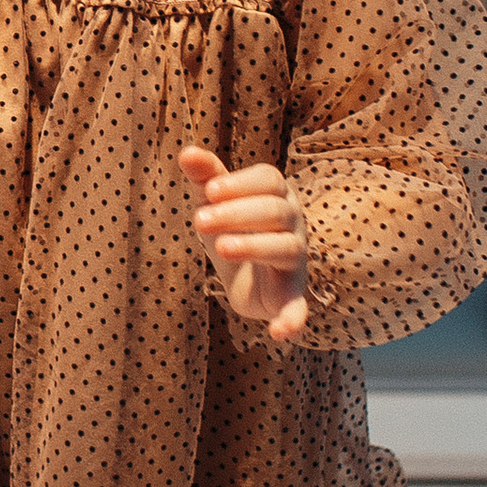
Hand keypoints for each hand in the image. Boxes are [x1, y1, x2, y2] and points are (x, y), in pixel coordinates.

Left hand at [179, 144, 309, 341]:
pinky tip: (279, 335)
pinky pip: (299, 307)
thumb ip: (205, 177)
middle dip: (237, 213)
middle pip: (275, 211)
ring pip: (285, 248)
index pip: (269, 179)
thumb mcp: (215, 204)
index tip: (209, 191)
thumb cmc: (233, 229)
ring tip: (219, 248)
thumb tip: (186, 151)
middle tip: (198, 221)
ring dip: (254, 247)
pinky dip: (293, 320)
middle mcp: (294, 224)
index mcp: (277, 195)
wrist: (248, 280)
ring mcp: (296, 259)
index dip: (240, 183)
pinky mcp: (293, 294)